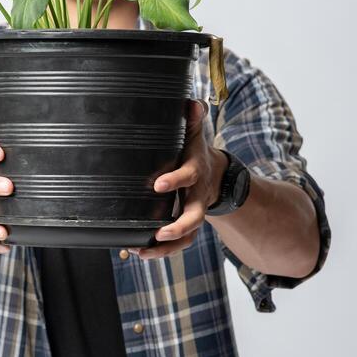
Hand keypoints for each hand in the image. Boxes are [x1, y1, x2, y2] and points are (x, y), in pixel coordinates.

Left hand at [128, 98, 226, 259]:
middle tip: (160, 232)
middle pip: (195, 216)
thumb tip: (192, 103)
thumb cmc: (197, 153)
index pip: (189, 176)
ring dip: (166, 247)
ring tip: (143, 251)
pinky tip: (139, 252)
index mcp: (197, 171)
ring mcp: (194, 213)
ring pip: (187, 236)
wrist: (217, 175)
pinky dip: (161, 251)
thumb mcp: (196, 134)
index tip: (157, 184)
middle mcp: (198, 196)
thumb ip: (192, 119)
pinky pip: (178, 243)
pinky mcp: (187, 226)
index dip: (175, 180)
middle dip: (179, 226)